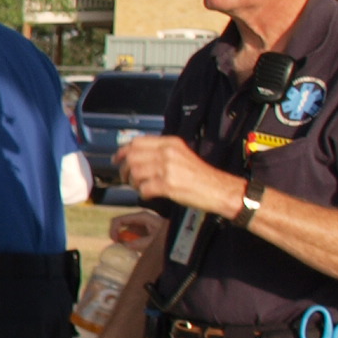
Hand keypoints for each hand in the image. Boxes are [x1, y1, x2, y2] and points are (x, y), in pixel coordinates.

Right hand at [112, 210, 167, 251]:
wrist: (179, 236)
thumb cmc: (169, 235)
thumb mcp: (155, 240)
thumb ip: (140, 243)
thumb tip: (125, 246)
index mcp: (141, 216)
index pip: (118, 220)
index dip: (113, 230)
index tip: (114, 242)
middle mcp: (139, 219)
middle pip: (119, 225)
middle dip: (117, 236)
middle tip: (119, 246)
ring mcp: (139, 224)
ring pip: (124, 231)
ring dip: (123, 240)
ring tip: (130, 248)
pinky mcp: (141, 231)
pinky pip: (130, 236)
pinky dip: (128, 242)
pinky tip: (135, 248)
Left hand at [117, 134, 244, 216]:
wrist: (220, 189)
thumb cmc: (201, 176)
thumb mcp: (181, 155)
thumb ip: (161, 153)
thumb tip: (135, 158)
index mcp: (170, 143)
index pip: (137, 142)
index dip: (123, 151)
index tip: (116, 159)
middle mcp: (167, 152)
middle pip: (132, 157)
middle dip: (124, 170)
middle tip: (126, 179)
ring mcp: (167, 168)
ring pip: (134, 173)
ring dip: (133, 183)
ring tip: (141, 188)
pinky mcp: (168, 184)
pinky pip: (143, 189)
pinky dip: (143, 194)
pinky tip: (150, 195)